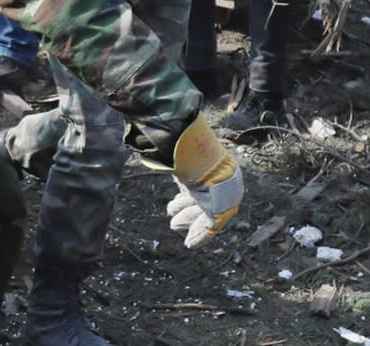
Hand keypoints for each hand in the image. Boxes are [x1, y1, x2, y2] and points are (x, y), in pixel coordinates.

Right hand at [165, 114, 242, 247]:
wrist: (204, 164)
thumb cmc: (189, 154)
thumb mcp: (178, 150)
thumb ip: (168, 146)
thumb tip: (146, 126)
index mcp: (215, 169)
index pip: (200, 187)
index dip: (184, 197)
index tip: (172, 204)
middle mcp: (221, 186)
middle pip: (202, 202)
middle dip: (185, 210)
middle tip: (172, 217)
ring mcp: (222, 200)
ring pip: (203, 215)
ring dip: (187, 220)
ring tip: (174, 224)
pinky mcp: (221, 213)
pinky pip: (210, 228)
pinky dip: (199, 236)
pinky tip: (189, 243)